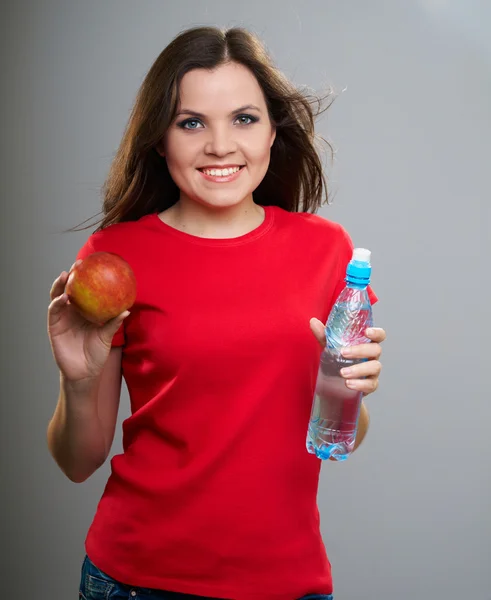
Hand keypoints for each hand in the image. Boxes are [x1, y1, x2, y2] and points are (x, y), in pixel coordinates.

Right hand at [47, 263, 128, 385]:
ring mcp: (61, 318)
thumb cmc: (96, 354)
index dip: (87, 278)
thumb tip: (127, 309)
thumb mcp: (107, 336)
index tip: (93, 264)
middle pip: (69, 289)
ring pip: (57, 296)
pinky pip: (54, 311)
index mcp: (85, 311)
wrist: (85, 373)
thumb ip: (114, 323)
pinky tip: (64, 297)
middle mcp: (72, 312)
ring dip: (60, 285)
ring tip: (66, 276)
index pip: (84, 291)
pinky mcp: (54, 326)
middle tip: (78, 264)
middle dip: (72, 275)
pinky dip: (57, 302)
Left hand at [310, 318, 385, 397]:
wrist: (336, 383)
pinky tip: (348, 383)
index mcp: (366, 343)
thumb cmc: (338, 360)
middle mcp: (372, 356)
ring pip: (374, 367)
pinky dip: (360, 384)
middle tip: (343, 353)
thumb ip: (324, 335)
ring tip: (342, 372)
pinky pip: (370, 384)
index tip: (367, 332)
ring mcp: (373, 371)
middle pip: (376, 350)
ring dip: (358, 369)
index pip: (379, 335)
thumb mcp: (330, 347)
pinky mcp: (370, 385)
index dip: (376, 332)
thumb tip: (313, 321)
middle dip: (360, 351)